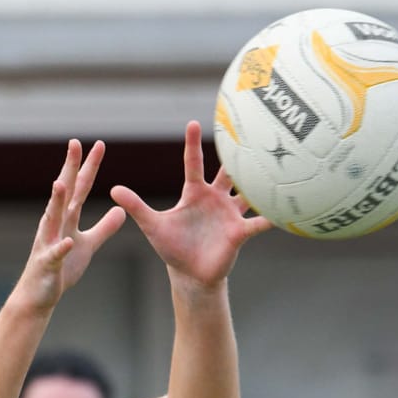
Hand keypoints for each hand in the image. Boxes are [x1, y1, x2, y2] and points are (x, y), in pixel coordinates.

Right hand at [16, 140, 126, 312]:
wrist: (39, 295)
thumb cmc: (61, 269)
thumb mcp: (88, 245)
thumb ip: (104, 228)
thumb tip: (121, 211)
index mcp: (66, 218)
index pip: (79, 188)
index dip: (88, 167)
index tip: (98, 144)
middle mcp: (55, 225)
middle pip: (65, 193)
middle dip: (70, 169)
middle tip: (75, 144)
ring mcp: (49, 243)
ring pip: (53, 218)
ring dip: (56, 201)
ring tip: (61, 183)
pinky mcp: (48, 265)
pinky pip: (55, 255)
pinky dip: (62, 248)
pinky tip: (69, 242)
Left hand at [110, 121, 271, 288]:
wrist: (190, 274)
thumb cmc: (173, 248)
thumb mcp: (153, 225)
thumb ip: (136, 206)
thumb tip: (113, 189)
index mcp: (194, 193)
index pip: (193, 163)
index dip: (193, 144)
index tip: (193, 123)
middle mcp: (215, 198)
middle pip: (228, 170)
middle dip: (237, 152)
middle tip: (250, 127)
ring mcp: (230, 213)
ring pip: (248, 191)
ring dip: (261, 179)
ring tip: (279, 161)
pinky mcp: (239, 232)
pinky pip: (258, 223)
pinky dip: (271, 217)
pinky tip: (285, 210)